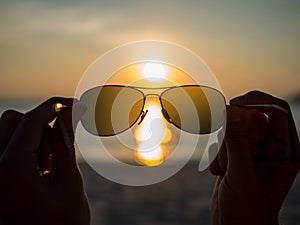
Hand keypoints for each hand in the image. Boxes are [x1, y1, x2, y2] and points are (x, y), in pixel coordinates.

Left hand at [0, 97, 89, 224]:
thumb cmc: (62, 221)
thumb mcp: (69, 178)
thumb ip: (67, 139)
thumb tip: (72, 109)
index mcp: (10, 169)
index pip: (32, 120)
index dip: (56, 106)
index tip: (75, 103)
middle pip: (13, 120)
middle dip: (40, 125)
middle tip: (56, 150)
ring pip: (8, 130)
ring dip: (32, 138)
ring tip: (47, 166)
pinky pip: (7, 146)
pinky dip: (24, 148)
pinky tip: (38, 171)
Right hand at [209, 91, 299, 224]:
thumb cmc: (247, 210)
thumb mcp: (242, 175)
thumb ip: (236, 140)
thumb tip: (230, 108)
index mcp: (286, 150)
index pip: (277, 111)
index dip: (256, 102)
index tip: (233, 104)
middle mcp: (271, 147)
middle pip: (250, 119)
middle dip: (232, 136)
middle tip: (228, 158)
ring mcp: (252, 150)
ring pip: (232, 130)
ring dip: (223, 151)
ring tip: (227, 173)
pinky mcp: (236, 154)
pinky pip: (222, 141)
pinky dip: (217, 157)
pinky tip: (222, 175)